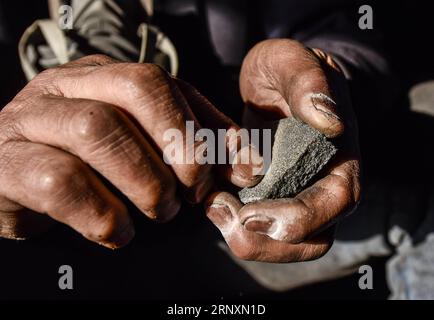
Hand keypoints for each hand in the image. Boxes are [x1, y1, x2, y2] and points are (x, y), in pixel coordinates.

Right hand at [0, 55, 260, 247]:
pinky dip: (101, 212)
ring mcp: (29, 121)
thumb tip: (246, 164)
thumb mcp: (142, 150)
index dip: (201, 126)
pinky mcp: (5, 165)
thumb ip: (191, 149)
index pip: (162, 81)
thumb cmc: (88, 169)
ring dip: (144, 179)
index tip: (230, 172)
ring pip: (97, 128)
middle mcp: (65, 87)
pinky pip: (59, 181)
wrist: (15, 189)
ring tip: (158, 211)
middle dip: (178, 143)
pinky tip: (116, 231)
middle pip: (134, 88)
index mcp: (100, 77)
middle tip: (191, 192)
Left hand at [205, 39, 360, 262]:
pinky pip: (259, 228)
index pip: (338, 202)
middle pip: (312, 240)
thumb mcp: (291, 61)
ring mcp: (296, 194)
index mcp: (339, 153)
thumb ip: (309, 82)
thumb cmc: (285, 68)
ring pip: (284, 243)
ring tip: (213, 207)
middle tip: (223, 215)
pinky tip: (210, 201)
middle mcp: (323, 182)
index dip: (299, 219)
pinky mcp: (270, 197)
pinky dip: (234, 224)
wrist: (272, 81)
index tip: (251, 213)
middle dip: (266, 241)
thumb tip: (330, 122)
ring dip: (247, 238)